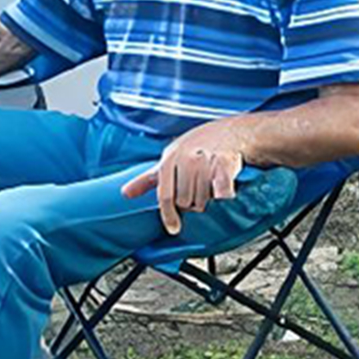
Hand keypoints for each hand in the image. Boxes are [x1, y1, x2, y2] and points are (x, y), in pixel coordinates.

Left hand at [121, 118, 247, 234]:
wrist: (232, 131)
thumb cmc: (198, 145)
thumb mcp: (169, 157)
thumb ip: (148, 179)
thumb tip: (125, 194)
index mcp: (169, 159)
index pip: (165, 196)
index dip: (169, 215)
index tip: (174, 228)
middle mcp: (185, 159)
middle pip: (186, 202)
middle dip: (193, 204)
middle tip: (199, 193)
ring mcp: (205, 161)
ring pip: (203, 200)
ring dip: (208, 200)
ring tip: (211, 187)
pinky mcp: (225, 164)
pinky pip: (222, 192)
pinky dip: (224, 197)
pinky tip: (225, 193)